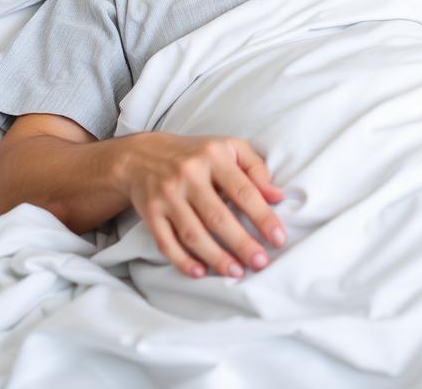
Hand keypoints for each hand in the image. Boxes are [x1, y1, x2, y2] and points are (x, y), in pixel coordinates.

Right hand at [120, 132, 285, 279]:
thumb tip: (278, 197)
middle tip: (261, 263)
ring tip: (237, 272)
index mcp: (213, 155)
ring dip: (216, 257)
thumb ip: (256, 169)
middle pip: (218, 216)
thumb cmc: (197, 154)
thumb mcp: (229, 148)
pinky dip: (182, 261)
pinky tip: (200, 273)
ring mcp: (167, 195)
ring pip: (193, 234)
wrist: (143, 155)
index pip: (243, 190)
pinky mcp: (150, 213)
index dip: (263, 217)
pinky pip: (166, 243)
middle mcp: (189, 174)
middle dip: (242, 243)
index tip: (278, 239)